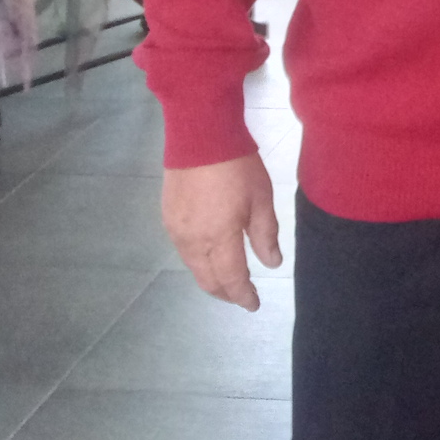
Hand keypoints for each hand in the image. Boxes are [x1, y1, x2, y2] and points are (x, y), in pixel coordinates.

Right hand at [162, 154, 281, 310]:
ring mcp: (176, 230)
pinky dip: (198, 262)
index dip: (243, 296)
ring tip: (227, 279)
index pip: (232, 279)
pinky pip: (184, 251)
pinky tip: (210, 256)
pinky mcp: (167, 218)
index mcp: (219, 238)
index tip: (254, 304)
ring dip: (210, 278)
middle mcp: (193, 241)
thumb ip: (265, 235)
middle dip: (226, 293)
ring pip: (193, 268)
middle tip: (241, 296)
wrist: (200, 135)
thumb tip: (271, 264)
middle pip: (208, 280)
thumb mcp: (261, 199)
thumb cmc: (237, 166)